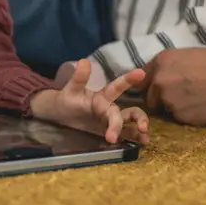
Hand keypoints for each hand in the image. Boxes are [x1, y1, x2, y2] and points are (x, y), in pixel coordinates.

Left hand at [31, 60, 150, 144]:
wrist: (60, 116)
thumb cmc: (68, 100)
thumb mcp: (71, 90)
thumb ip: (79, 78)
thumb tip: (84, 61)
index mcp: (102, 97)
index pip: (117, 87)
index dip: (128, 79)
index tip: (141, 73)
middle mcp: (110, 109)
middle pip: (130, 112)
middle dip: (137, 119)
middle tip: (141, 128)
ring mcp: (112, 122)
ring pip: (132, 123)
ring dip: (140, 129)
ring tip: (145, 138)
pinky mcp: (111, 133)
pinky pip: (126, 135)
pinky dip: (136, 138)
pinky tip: (143, 143)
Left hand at [143, 48, 205, 126]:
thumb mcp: (191, 56)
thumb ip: (172, 67)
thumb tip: (166, 76)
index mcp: (162, 60)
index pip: (141, 78)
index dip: (150, 85)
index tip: (159, 89)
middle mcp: (159, 80)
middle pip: (149, 97)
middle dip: (160, 99)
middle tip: (182, 97)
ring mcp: (167, 100)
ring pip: (164, 109)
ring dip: (175, 108)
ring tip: (196, 101)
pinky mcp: (179, 117)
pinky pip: (178, 119)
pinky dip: (187, 116)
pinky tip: (203, 108)